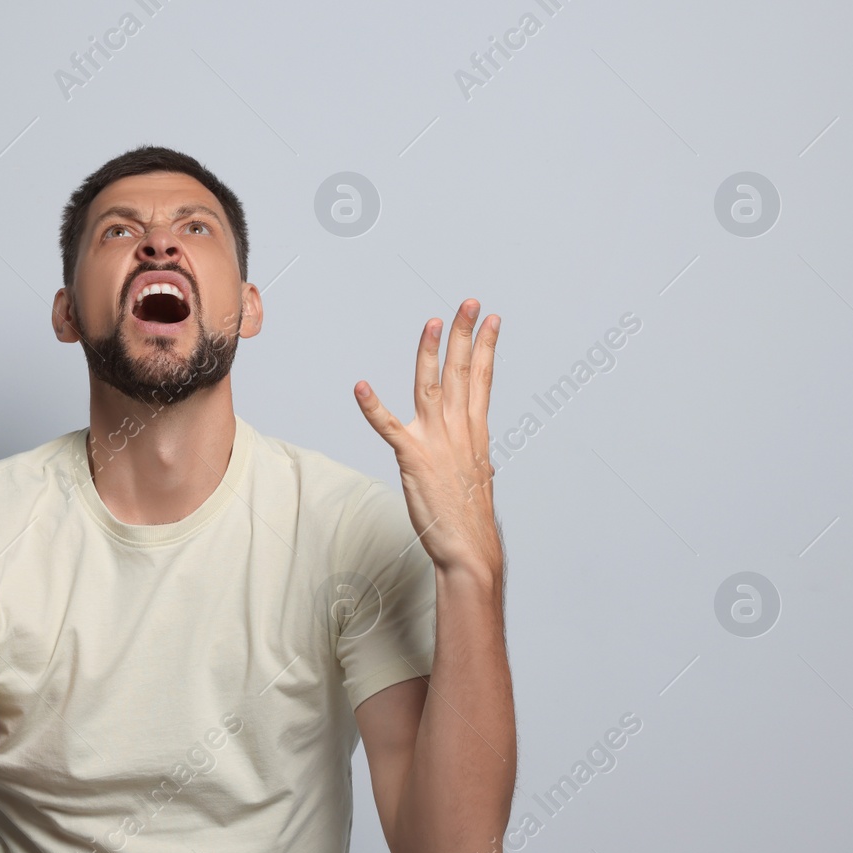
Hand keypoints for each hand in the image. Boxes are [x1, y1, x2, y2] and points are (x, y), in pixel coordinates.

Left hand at [354, 298, 502, 580]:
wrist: (469, 550)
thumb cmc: (468, 517)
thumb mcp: (476, 476)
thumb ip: (472, 454)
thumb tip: (478, 452)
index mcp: (475, 432)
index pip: (482, 379)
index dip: (485, 347)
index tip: (491, 320)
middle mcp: (459, 431)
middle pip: (463, 373)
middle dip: (464, 334)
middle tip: (468, 303)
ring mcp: (436, 442)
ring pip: (432, 387)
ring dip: (430, 353)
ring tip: (431, 323)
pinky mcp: (412, 458)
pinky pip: (388, 427)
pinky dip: (372, 407)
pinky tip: (360, 386)